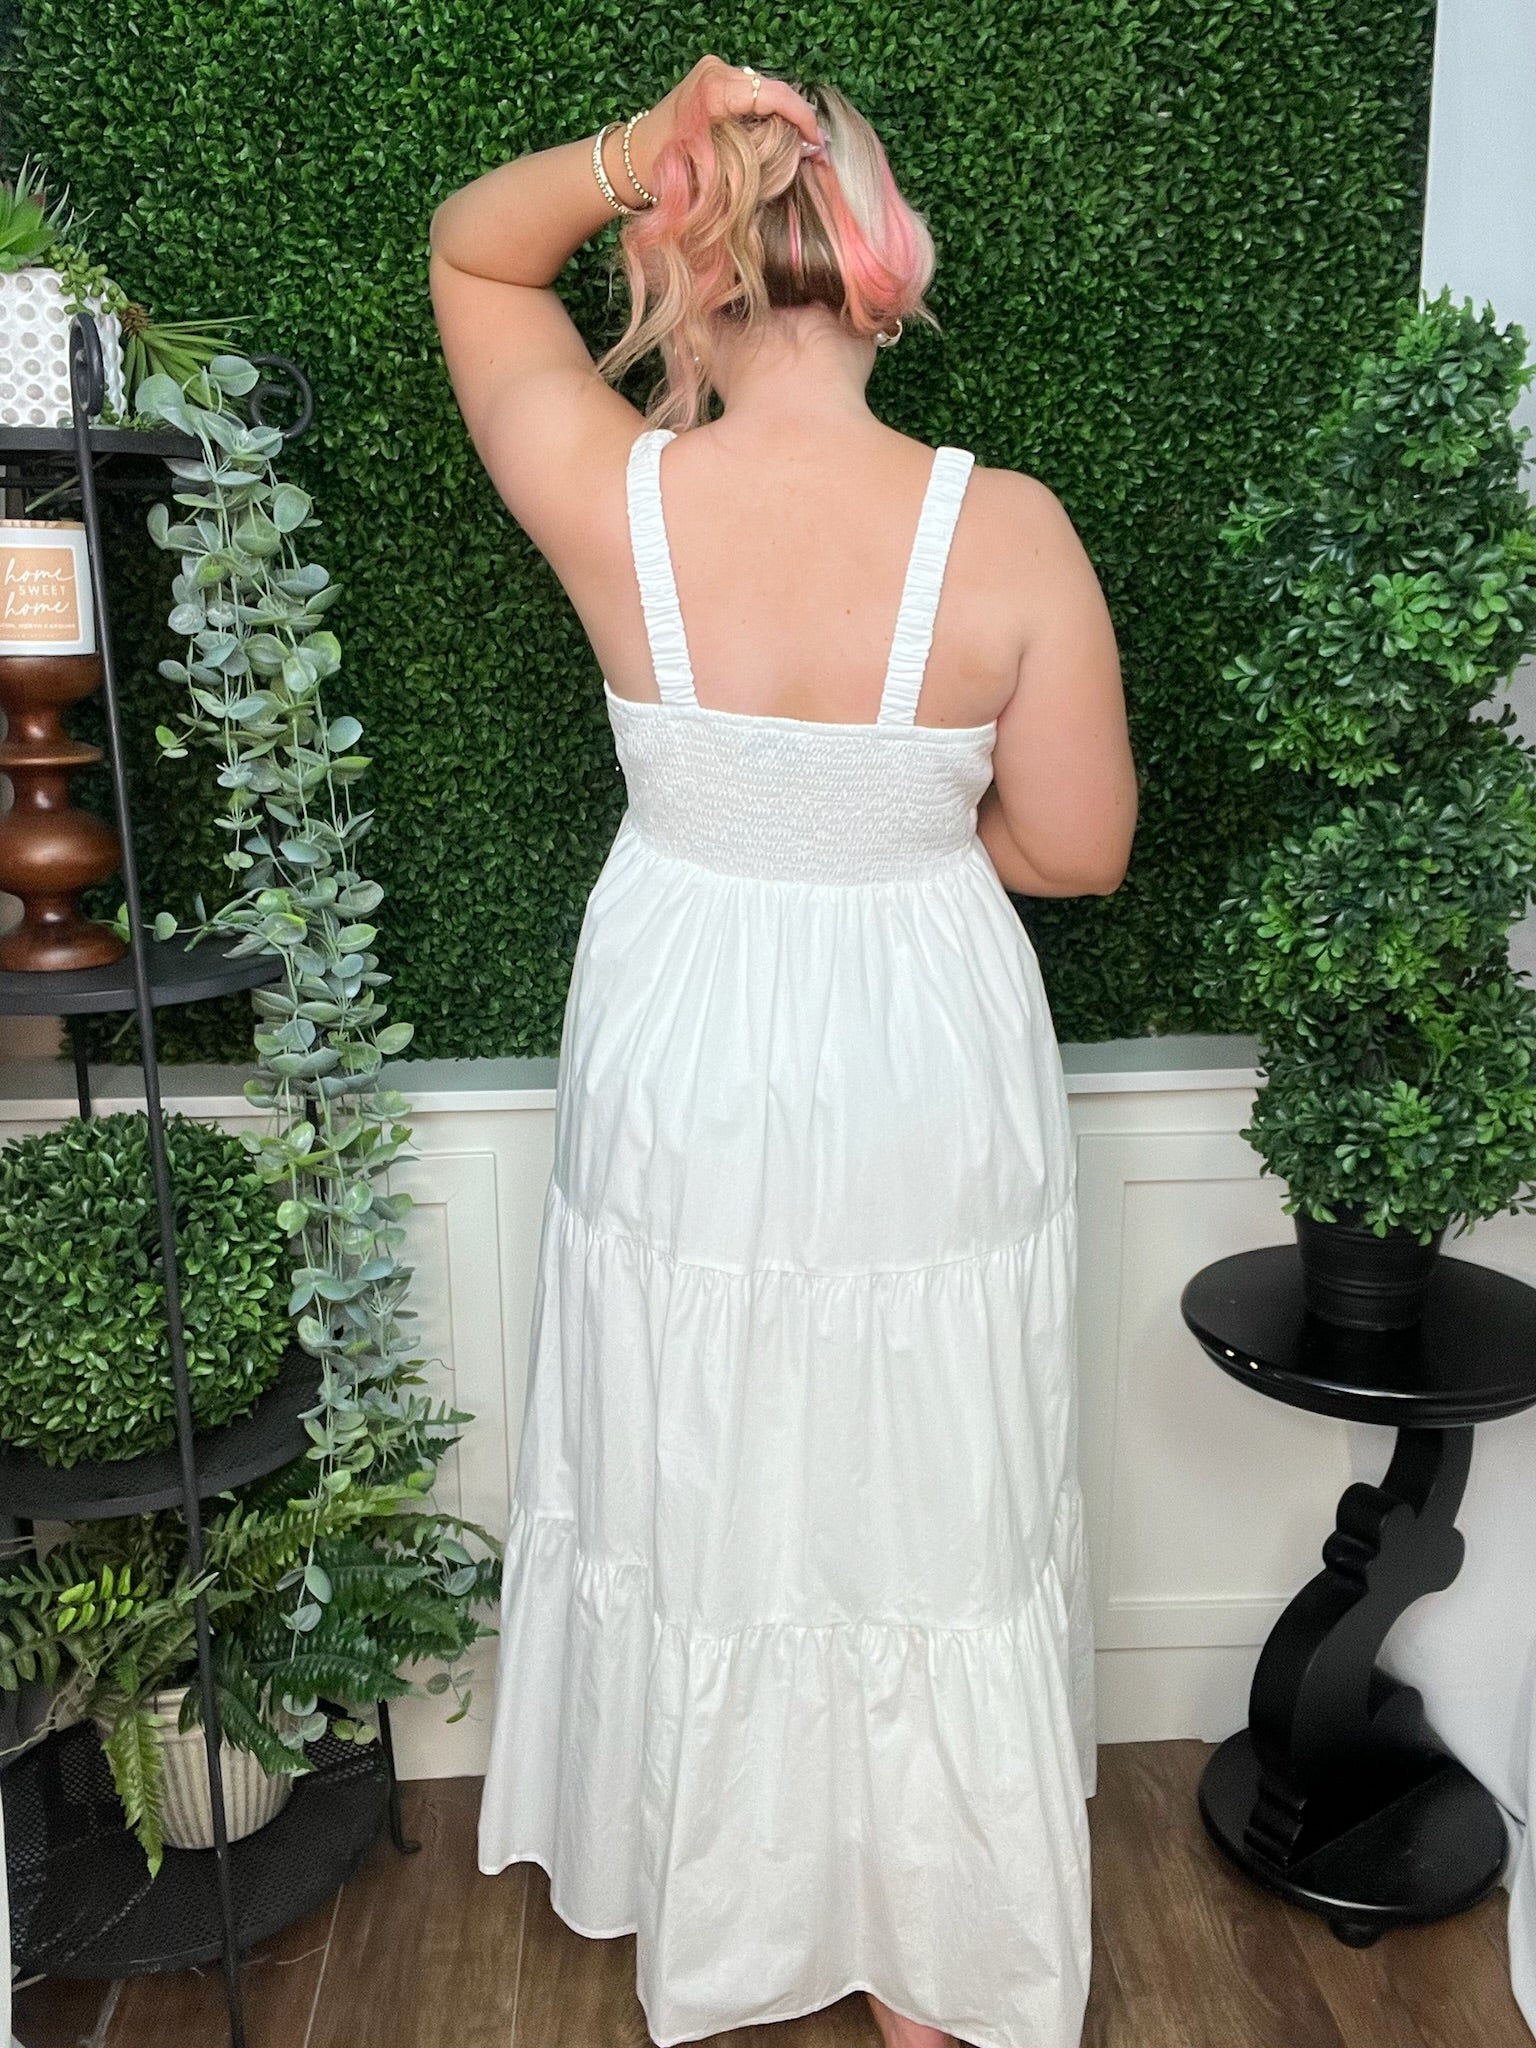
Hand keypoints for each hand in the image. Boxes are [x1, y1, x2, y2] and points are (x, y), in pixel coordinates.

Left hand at [626, 57, 824, 197]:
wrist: (630, 159)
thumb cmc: (664, 170)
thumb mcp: (711, 168)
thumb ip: (754, 156)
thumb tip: (795, 153)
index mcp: (714, 89)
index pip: (773, 94)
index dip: (801, 118)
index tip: (817, 144)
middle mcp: (717, 71)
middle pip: (772, 90)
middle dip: (796, 119)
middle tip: (814, 150)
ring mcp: (715, 72)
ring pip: (764, 92)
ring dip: (783, 117)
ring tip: (800, 145)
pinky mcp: (714, 80)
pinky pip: (751, 95)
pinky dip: (767, 114)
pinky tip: (778, 136)